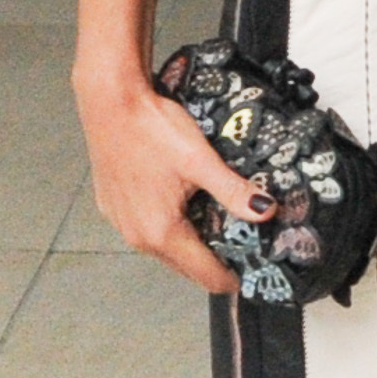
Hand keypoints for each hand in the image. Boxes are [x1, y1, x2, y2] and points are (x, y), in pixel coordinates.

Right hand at [75, 69, 273, 293]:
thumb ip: (233, 190)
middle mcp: (137, 236)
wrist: (109, 99)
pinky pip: (146, 229)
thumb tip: (267, 212)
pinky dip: (167, 226)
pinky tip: (183, 204)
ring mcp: (120, 223)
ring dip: (190, 243)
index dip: (231, 277)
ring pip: (164, 248)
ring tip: (217, 223)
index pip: (204, 275)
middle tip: (242, 245)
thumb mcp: (201, 160)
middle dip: (213, 261)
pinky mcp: (111, 206)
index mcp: (161, 232)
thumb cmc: (154, 128)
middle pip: (184, 265)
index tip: (253, 271)